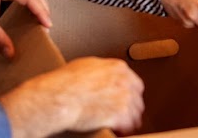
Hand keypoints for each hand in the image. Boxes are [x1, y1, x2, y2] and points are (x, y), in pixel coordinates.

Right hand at [0, 57, 143, 137]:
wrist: (60, 97)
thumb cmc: (66, 82)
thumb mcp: (87, 65)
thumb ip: (102, 69)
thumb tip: (103, 74)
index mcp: (118, 68)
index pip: (135, 83)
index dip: (129, 93)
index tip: (124, 100)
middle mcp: (124, 81)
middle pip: (137, 98)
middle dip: (131, 107)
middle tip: (123, 114)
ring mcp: (124, 98)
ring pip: (135, 113)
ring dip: (129, 120)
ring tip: (122, 125)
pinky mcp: (120, 115)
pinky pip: (129, 125)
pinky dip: (124, 129)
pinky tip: (118, 131)